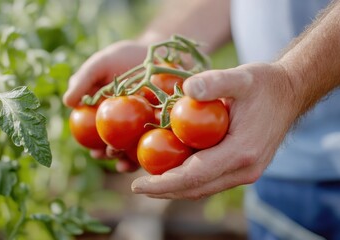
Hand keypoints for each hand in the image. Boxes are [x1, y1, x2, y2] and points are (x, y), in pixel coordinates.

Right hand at [63, 40, 147, 171]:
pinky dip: (153, 147)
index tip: (93, 150)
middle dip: (111, 154)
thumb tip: (67, 102)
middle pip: (116, 144)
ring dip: (129, 158)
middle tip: (109, 155)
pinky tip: (149, 154)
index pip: (98, 135)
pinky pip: (157, 138)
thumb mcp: (100, 64)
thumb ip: (83, 80)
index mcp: (106, 114)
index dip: (94, 146)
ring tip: (124, 162)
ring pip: (135, 145)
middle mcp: (124, 123)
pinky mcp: (163, 122)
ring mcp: (144, 124)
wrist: (155, 51)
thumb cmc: (123, 58)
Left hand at [131, 62, 299, 199]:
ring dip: (175, 188)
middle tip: (136, 186)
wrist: (289, 93)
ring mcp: (245, 171)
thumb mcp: (241, 76)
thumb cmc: (264, 84)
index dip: (163, 183)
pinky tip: (171, 170)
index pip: (195, 176)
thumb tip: (187, 89)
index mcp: (242, 151)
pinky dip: (188, 180)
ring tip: (149, 183)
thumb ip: (215, 82)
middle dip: (164, 191)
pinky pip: (210, 180)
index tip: (137, 185)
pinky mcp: (243, 168)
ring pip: (203, 188)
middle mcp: (245, 169)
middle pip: (196, 189)